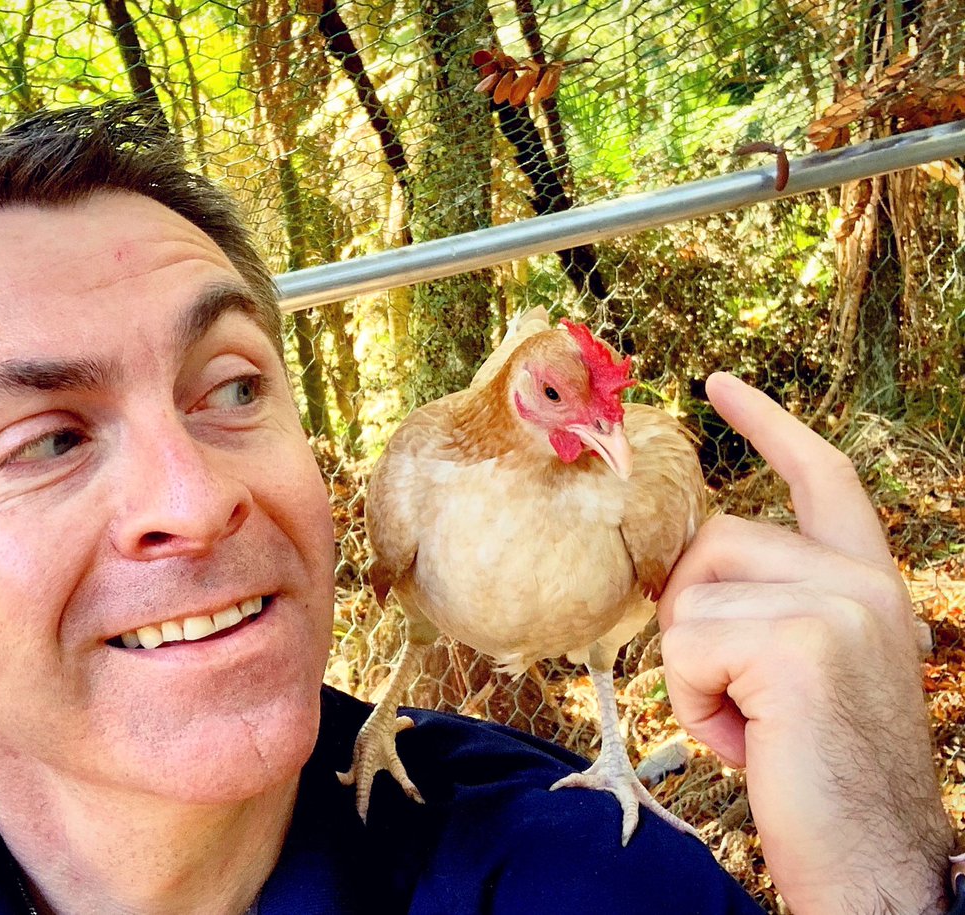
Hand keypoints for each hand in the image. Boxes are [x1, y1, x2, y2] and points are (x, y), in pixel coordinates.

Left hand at [658, 373, 953, 913]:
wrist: (869, 858)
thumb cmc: (819, 769)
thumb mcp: (797, 667)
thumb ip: (764, 603)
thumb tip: (685, 571)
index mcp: (866, 582)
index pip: (820, 476)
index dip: (768, 425)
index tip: (719, 385)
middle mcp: (864, 581)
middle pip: (714, 542)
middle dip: (693, 616)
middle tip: (737, 693)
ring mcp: (838, 605)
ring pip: (691, 596)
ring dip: (693, 669)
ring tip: (750, 722)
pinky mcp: (800, 641)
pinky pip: (686, 645)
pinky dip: (693, 702)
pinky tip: (746, 741)